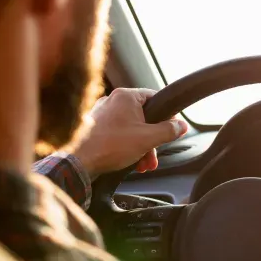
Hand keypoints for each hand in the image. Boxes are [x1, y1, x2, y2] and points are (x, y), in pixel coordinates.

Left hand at [68, 88, 188, 177]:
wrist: (78, 161)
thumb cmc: (110, 146)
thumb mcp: (148, 139)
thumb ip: (169, 131)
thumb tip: (181, 126)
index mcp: (126, 96)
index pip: (155, 97)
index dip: (167, 115)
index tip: (172, 128)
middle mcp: (113, 101)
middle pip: (144, 117)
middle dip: (152, 140)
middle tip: (155, 154)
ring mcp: (102, 113)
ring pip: (131, 128)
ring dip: (141, 147)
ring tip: (142, 164)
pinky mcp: (95, 126)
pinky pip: (118, 133)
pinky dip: (127, 146)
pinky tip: (129, 161)